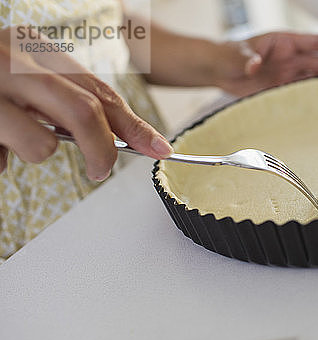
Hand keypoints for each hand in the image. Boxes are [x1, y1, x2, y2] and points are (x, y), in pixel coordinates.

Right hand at [0, 27, 172, 180]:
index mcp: (34, 49)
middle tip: (102, 171)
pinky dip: (3, 159)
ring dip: (37, 153)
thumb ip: (57, 103)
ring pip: (43, 142)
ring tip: (14, 141)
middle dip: (104, 150)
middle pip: (85, 111)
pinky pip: (6, 154)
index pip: (99, 90)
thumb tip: (106, 141)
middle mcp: (13, 60)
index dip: (133, 124)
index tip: (160, 147)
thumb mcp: (21, 80)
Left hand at [212, 32, 317, 96]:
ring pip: (317, 80)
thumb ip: (246, 58)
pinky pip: (304, 94)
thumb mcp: (235, 54)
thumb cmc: (226, 55)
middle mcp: (291, 58)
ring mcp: (289, 74)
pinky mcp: (283, 89)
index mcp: (285, 42)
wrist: (218, 70)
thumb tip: (253, 64)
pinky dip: (317, 100)